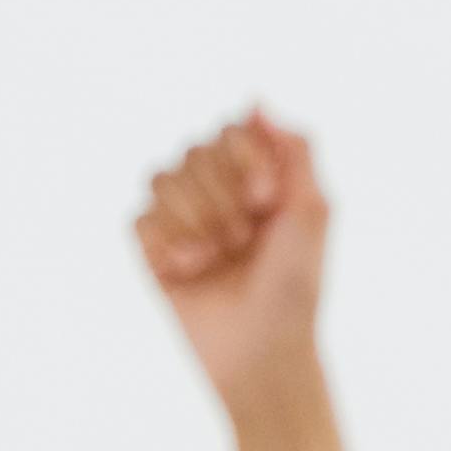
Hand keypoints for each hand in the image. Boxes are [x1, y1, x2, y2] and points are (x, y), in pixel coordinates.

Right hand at [136, 109, 327, 406]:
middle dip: (219, 197)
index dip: (242, 159)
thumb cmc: (296, 285)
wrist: (261, 349)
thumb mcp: (312, 208)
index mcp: (256, 175)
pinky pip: (138, 217)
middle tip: (242, 241)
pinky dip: (163, 239)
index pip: (228, 129)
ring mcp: (181, 220)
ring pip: (160, 178)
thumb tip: (255, 101)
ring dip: (191, 217)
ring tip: (213, 256)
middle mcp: (216, 190)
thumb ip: (294, 147)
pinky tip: (187, 268)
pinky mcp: (152, 252)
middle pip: (192, 149)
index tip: (265, 201)